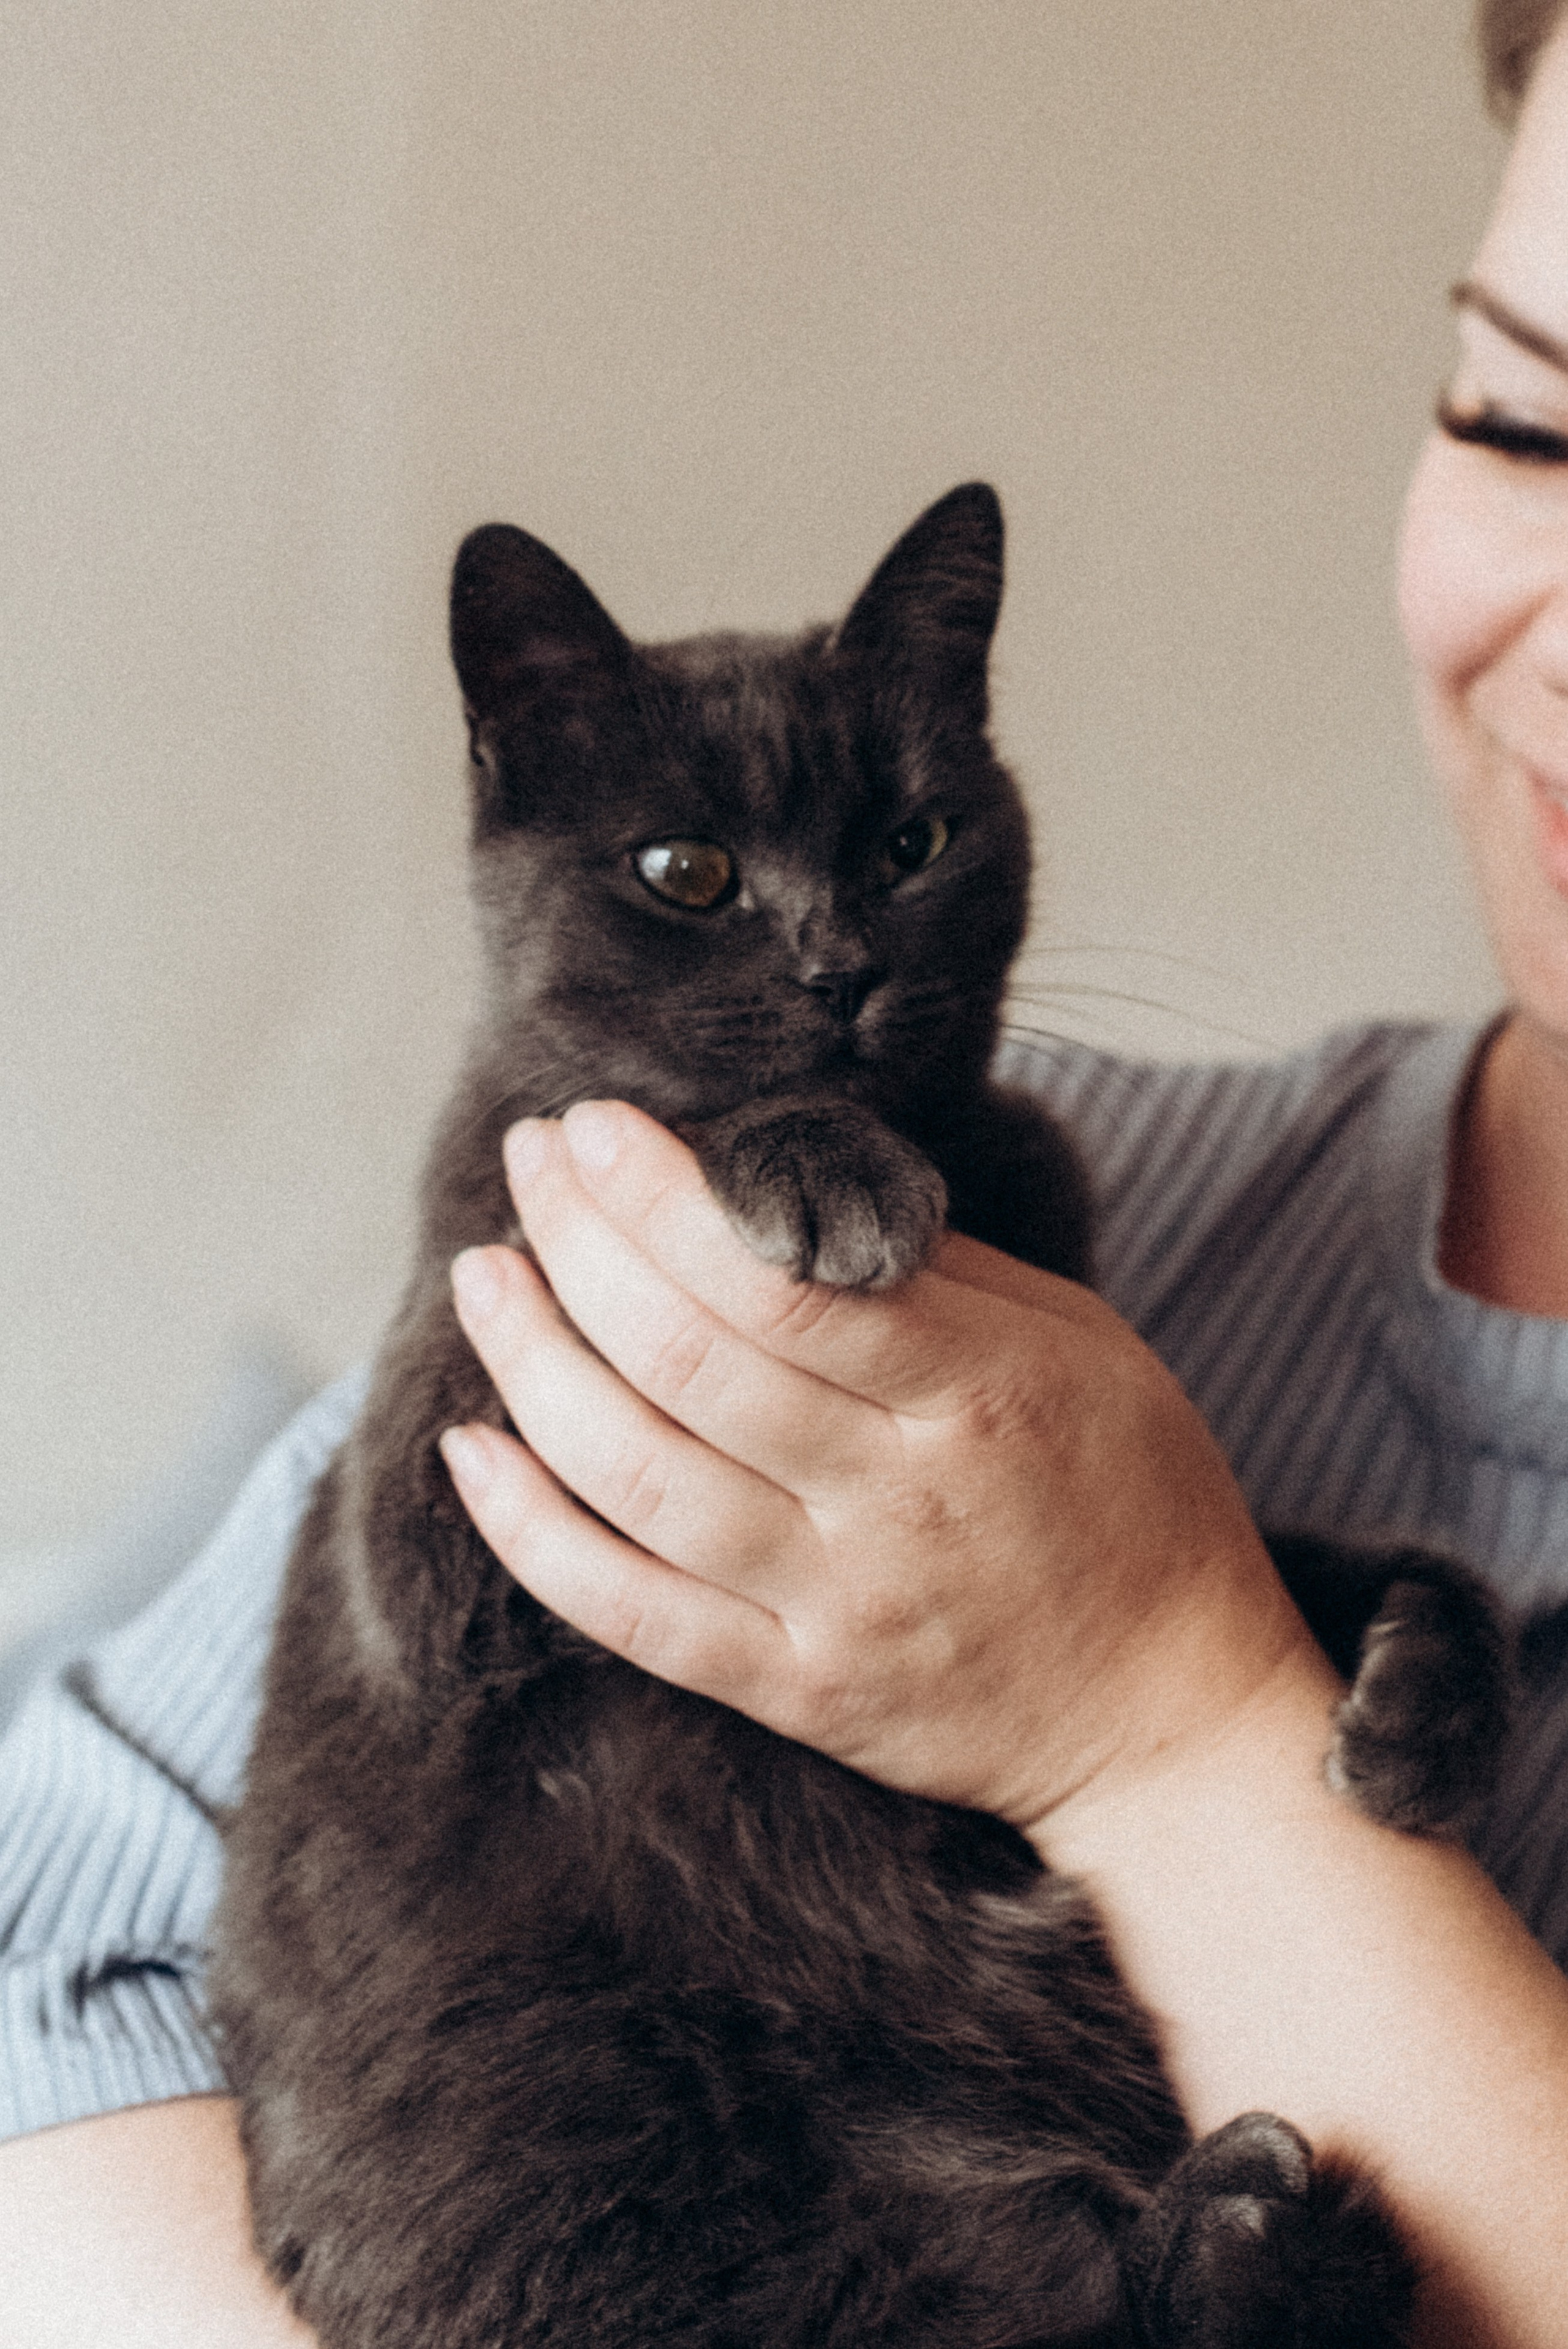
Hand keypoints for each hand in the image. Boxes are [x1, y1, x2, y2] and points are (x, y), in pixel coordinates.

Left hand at [439, 1101, 1310, 1846]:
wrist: (1174, 1717)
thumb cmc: (1135, 1500)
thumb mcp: (1084, 1348)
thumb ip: (940, 1274)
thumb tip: (783, 1192)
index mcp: (980, 1393)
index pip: (782, 1283)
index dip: (662, 1199)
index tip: (593, 1129)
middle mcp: (899, 1504)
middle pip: (691, 1364)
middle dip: (583, 1247)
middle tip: (529, 1169)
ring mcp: (840, 1611)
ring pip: (642, 1482)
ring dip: (536, 1369)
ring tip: (486, 1279)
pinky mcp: (797, 1695)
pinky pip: (635, 1618)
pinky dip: (536, 1536)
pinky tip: (472, 1453)